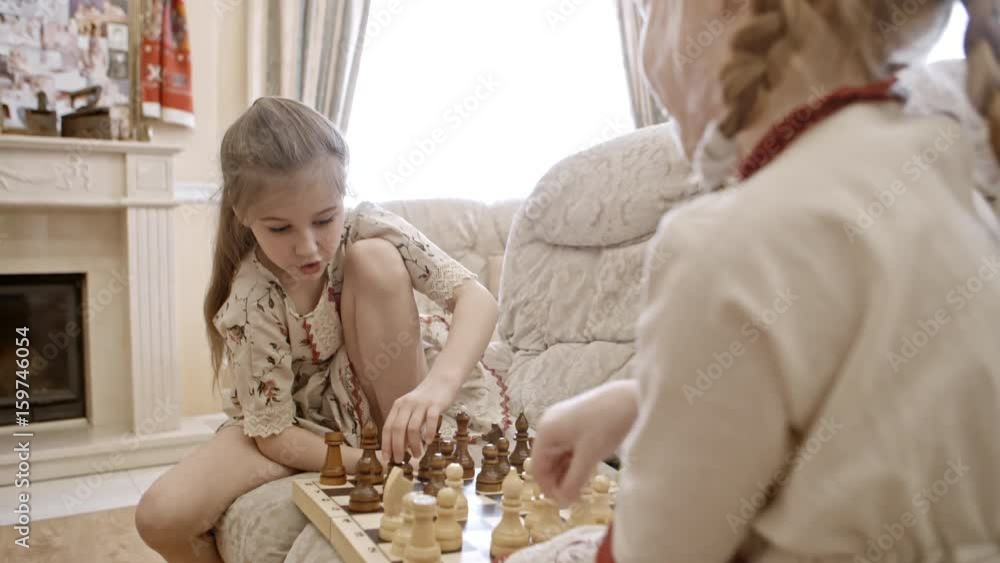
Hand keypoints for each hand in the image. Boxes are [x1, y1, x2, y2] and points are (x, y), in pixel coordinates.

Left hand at [380, 372, 458, 462]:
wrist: (442, 381)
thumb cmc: (426, 400)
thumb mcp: (411, 410)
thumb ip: (405, 426)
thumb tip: (403, 448)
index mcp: (398, 406)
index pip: (387, 427)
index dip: (386, 444)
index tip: (387, 458)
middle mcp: (407, 404)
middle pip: (398, 429)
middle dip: (397, 447)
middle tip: (400, 460)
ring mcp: (421, 404)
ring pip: (412, 428)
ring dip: (413, 444)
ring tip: (417, 455)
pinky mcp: (435, 404)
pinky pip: (430, 421)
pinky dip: (428, 433)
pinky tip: (429, 442)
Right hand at [532, 380, 638, 504]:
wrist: (630, 397)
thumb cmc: (606, 425)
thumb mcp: (588, 457)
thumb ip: (573, 481)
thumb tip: (563, 503)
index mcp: (546, 432)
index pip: (538, 467)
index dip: (549, 488)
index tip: (565, 504)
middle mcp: (549, 425)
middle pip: (548, 461)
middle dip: (560, 480)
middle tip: (577, 497)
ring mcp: (563, 422)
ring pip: (560, 455)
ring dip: (569, 472)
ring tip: (585, 486)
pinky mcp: (576, 421)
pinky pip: (570, 447)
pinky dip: (576, 461)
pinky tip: (589, 470)